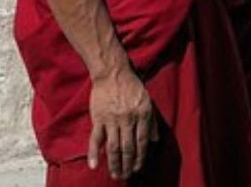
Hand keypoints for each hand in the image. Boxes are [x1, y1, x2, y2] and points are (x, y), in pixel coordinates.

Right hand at [87, 64, 156, 178]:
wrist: (112, 73)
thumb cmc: (132, 87)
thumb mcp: (147, 101)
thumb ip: (151, 121)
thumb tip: (156, 140)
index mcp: (142, 114)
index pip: (142, 141)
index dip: (141, 157)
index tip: (138, 167)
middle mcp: (128, 119)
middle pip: (128, 147)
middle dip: (128, 164)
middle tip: (126, 176)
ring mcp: (112, 120)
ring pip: (113, 147)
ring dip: (115, 163)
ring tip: (115, 175)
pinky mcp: (98, 118)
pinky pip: (96, 139)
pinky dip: (94, 153)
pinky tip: (94, 166)